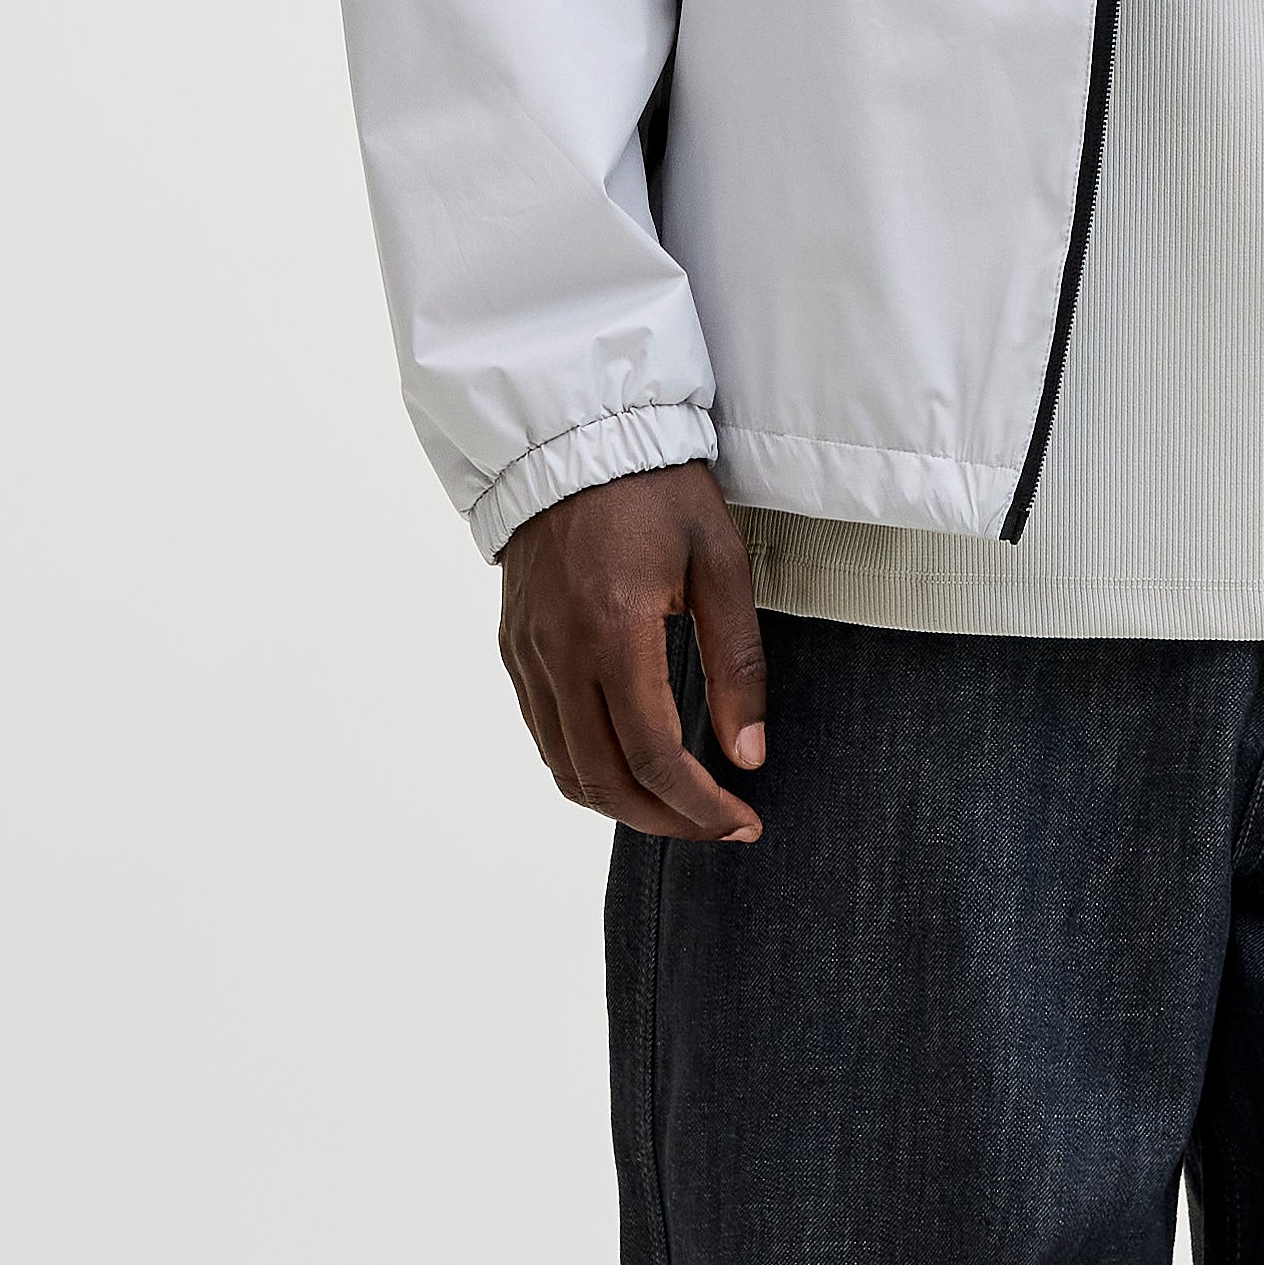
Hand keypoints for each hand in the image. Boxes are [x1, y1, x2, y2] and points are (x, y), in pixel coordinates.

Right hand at [497, 466, 768, 841]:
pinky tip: (630, 766)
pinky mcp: (514, 648)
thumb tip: (748, 755)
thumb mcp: (720, 565)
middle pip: (605, 781)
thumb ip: (737, 666)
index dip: (700, 807)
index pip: (655, 758)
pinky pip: (544, 734)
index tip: (742, 822)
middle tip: (717, 827)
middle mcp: (560, 653)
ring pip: (566, 768)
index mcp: (615, 631)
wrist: (574, 438)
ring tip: (678, 808)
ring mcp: (529, 654)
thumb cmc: (655, 490)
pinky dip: (586, 768)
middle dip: (665, 822)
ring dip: (623, 805)